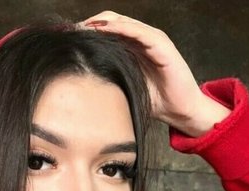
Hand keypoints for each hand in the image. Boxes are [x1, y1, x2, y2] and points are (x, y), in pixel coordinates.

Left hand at [80, 11, 230, 136]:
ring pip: (124, 22)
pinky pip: (139, 32)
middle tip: (71, 32)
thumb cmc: (155, 101)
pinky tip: (107, 30)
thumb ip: (108, 79)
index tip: (68, 38)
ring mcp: (152, 39)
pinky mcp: (162, 45)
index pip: (106, 31)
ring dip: (102, 23)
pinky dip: (122, 29)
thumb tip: (81, 81)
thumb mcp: (125, 88)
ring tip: (84, 28)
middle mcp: (141, 39)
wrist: (180, 110)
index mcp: (131, 48)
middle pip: (111, 21)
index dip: (87, 32)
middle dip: (90, 24)